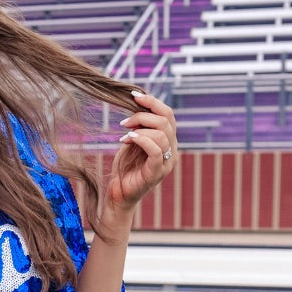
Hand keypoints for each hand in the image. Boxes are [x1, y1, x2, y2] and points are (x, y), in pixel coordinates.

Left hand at [106, 90, 177, 218]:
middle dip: (144, 114)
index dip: (153, 102)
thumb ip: (140, 126)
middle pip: (167, 120)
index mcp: (169, 141)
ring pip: (162, 133)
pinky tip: (128, 139)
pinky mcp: (157, 172)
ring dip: (140, 127)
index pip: (168, 114)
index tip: (134, 96)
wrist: (119, 195)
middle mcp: (172, 150)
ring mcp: (166, 162)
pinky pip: (156, 150)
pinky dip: (141, 140)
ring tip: (124, 133)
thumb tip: (138, 103)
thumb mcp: (133, 142)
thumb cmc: (125, 169)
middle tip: (125, 122)